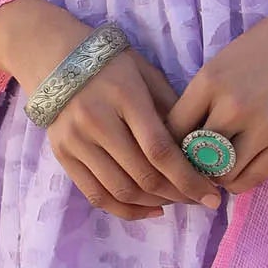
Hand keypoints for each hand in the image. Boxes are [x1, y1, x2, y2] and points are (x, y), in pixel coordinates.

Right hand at [0, 0, 220, 220]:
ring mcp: (76, 141)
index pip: (159, 149)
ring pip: (121, 190)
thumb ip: (171, 108)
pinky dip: (126, 209)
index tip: (212, 193)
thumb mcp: (146, 74)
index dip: (189, 177)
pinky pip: (97, 195)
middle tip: (200, 198)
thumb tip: (199, 148)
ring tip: (179, 201)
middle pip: (143, 175)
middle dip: (178, 194)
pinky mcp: (63, 156)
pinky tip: (151, 208)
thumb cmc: (111, 64)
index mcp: (124, 96)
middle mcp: (97, 121)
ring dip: (156, 203)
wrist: (54, 58)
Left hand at [164, 0, 267, 195]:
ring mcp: (260, 127)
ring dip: (215, 175)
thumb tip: (181, 134)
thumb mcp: (224, 61)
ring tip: (217, 168)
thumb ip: (202, 96)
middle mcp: (231, 106)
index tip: (171, 150)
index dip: (167, 145)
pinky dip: (238, 182)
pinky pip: (250, 180)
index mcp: (209, 80)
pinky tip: (238, 170)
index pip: (172, 129)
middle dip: (188, 164)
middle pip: (192, 155)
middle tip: (191, 167)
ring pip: (220, 173)